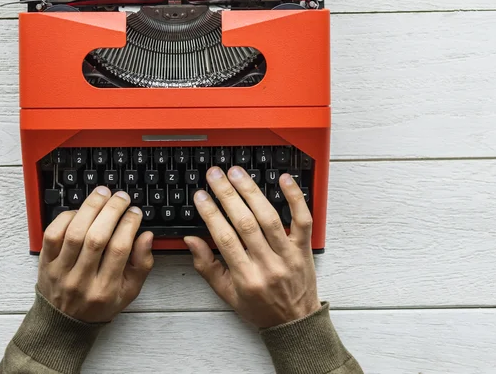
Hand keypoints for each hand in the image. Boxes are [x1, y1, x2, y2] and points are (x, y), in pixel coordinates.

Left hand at [38, 187, 153, 322]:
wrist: (64, 323)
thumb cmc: (99, 304)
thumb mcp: (129, 291)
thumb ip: (142, 264)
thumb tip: (146, 236)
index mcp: (105, 289)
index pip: (119, 249)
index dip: (129, 224)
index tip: (135, 212)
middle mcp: (82, 280)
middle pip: (97, 238)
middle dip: (111, 211)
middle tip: (121, 197)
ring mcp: (61, 271)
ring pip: (74, 233)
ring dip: (90, 208)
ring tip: (102, 194)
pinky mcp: (45, 262)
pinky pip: (52, 234)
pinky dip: (66, 217)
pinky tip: (79, 211)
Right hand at [184, 167, 320, 328]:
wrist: (295, 323)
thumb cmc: (259, 307)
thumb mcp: (227, 294)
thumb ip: (206, 266)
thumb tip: (191, 239)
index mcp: (246, 278)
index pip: (225, 239)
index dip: (211, 214)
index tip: (200, 196)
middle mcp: (268, 265)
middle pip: (246, 223)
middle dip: (227, 195)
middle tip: (215, 175)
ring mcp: (288, 255)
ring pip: (270, 217)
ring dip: (252, 191)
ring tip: (237, 173)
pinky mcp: (304, 248)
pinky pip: (303, 219)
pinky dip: (295, 198)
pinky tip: (283, 179)